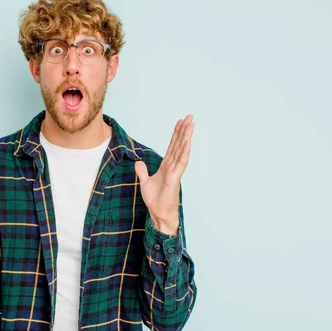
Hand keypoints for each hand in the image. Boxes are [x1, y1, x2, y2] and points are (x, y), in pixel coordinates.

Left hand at [135, 114, 194, 233]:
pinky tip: (188, 142)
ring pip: (182, 151)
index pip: (172, 146)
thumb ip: (143, 172)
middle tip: (190, 116)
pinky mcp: (175, 179)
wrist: (159, 214)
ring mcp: (175, 172)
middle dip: (184, 130)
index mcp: (166, 166)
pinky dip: (184, 152)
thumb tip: (139, 162)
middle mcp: (173, 166)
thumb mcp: (145, 182)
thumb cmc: (155, 200)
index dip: (176, 133)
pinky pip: (181, 163)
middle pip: (179, 144)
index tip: (180, 121)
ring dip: (186, 137)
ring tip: (191, 124)